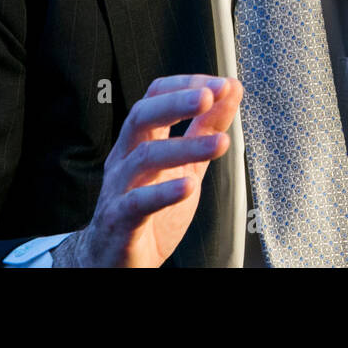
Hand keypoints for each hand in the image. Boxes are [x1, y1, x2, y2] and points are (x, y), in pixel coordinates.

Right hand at [55, 74, 241, 266]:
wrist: (117, 262)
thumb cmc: (149, 211)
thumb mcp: (186, 165)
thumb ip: (206, 129)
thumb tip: (230, 91)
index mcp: (140, 140)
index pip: (154, 97)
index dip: (186, 86)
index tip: (221, 85)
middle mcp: (125, 158)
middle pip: (141, 117)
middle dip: (176, 102)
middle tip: (209, 96)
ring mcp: (119, 188)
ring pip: (144, 157)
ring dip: (185, 147)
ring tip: (220, 143)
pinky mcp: (119, 220)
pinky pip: (137, 202)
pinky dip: (163, 192)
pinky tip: (189, 185)